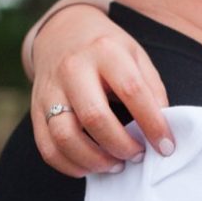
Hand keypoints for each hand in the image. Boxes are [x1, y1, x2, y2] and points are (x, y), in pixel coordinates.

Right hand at [30, 4, 172, 176]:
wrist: (62, 33)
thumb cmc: (107, 50)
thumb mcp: (136, 56)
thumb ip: (152, 90)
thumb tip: (163, 130)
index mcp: (105, 51)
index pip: (132, 91)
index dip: (152, 124)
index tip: (166, 147)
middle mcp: (73, 68)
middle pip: (94, 116)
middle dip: (121, 146)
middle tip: (137, 155)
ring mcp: (50, 89)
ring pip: (65, 136)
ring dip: (94, 160)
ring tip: (115, 165)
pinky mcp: (35, 108)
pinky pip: (47, 147)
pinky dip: (70, 165)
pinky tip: (91, 167)